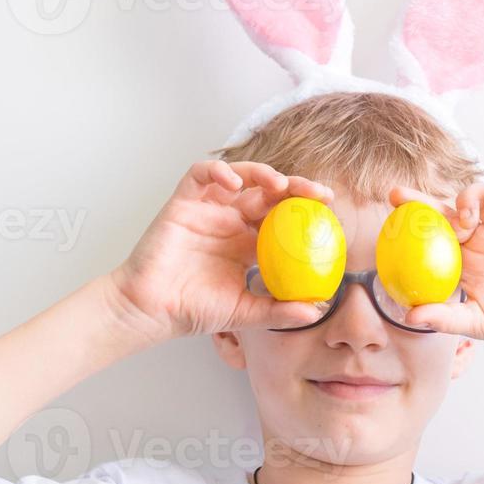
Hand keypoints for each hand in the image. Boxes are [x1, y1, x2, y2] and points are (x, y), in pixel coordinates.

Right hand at [107, 161, 336, 343]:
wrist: (152, 311)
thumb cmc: (194, 310)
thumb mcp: (246, 312)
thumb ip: (279, 310)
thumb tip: (317, 311)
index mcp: (248, 243)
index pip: (283, 218)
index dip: (307, 210)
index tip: (331, 212)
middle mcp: (230, 222)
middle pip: (268, 193)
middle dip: (295, 187)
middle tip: (318, 193)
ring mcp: (207, 211)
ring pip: (239, 176)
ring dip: (261, 173)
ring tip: (279, 184)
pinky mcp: (182, 204)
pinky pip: (199, 175)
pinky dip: (218, 171)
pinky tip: (234, 183)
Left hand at [387, 176, 483, 362]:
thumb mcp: (475, 322)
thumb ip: (444, 317)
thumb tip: (409, 315)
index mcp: (464, 257)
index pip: (433, 230)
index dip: (413, 214)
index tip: (391, 204)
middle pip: (451, 206)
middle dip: (428, 198)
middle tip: (410, 200)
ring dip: (470, 196)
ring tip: (470, 218)